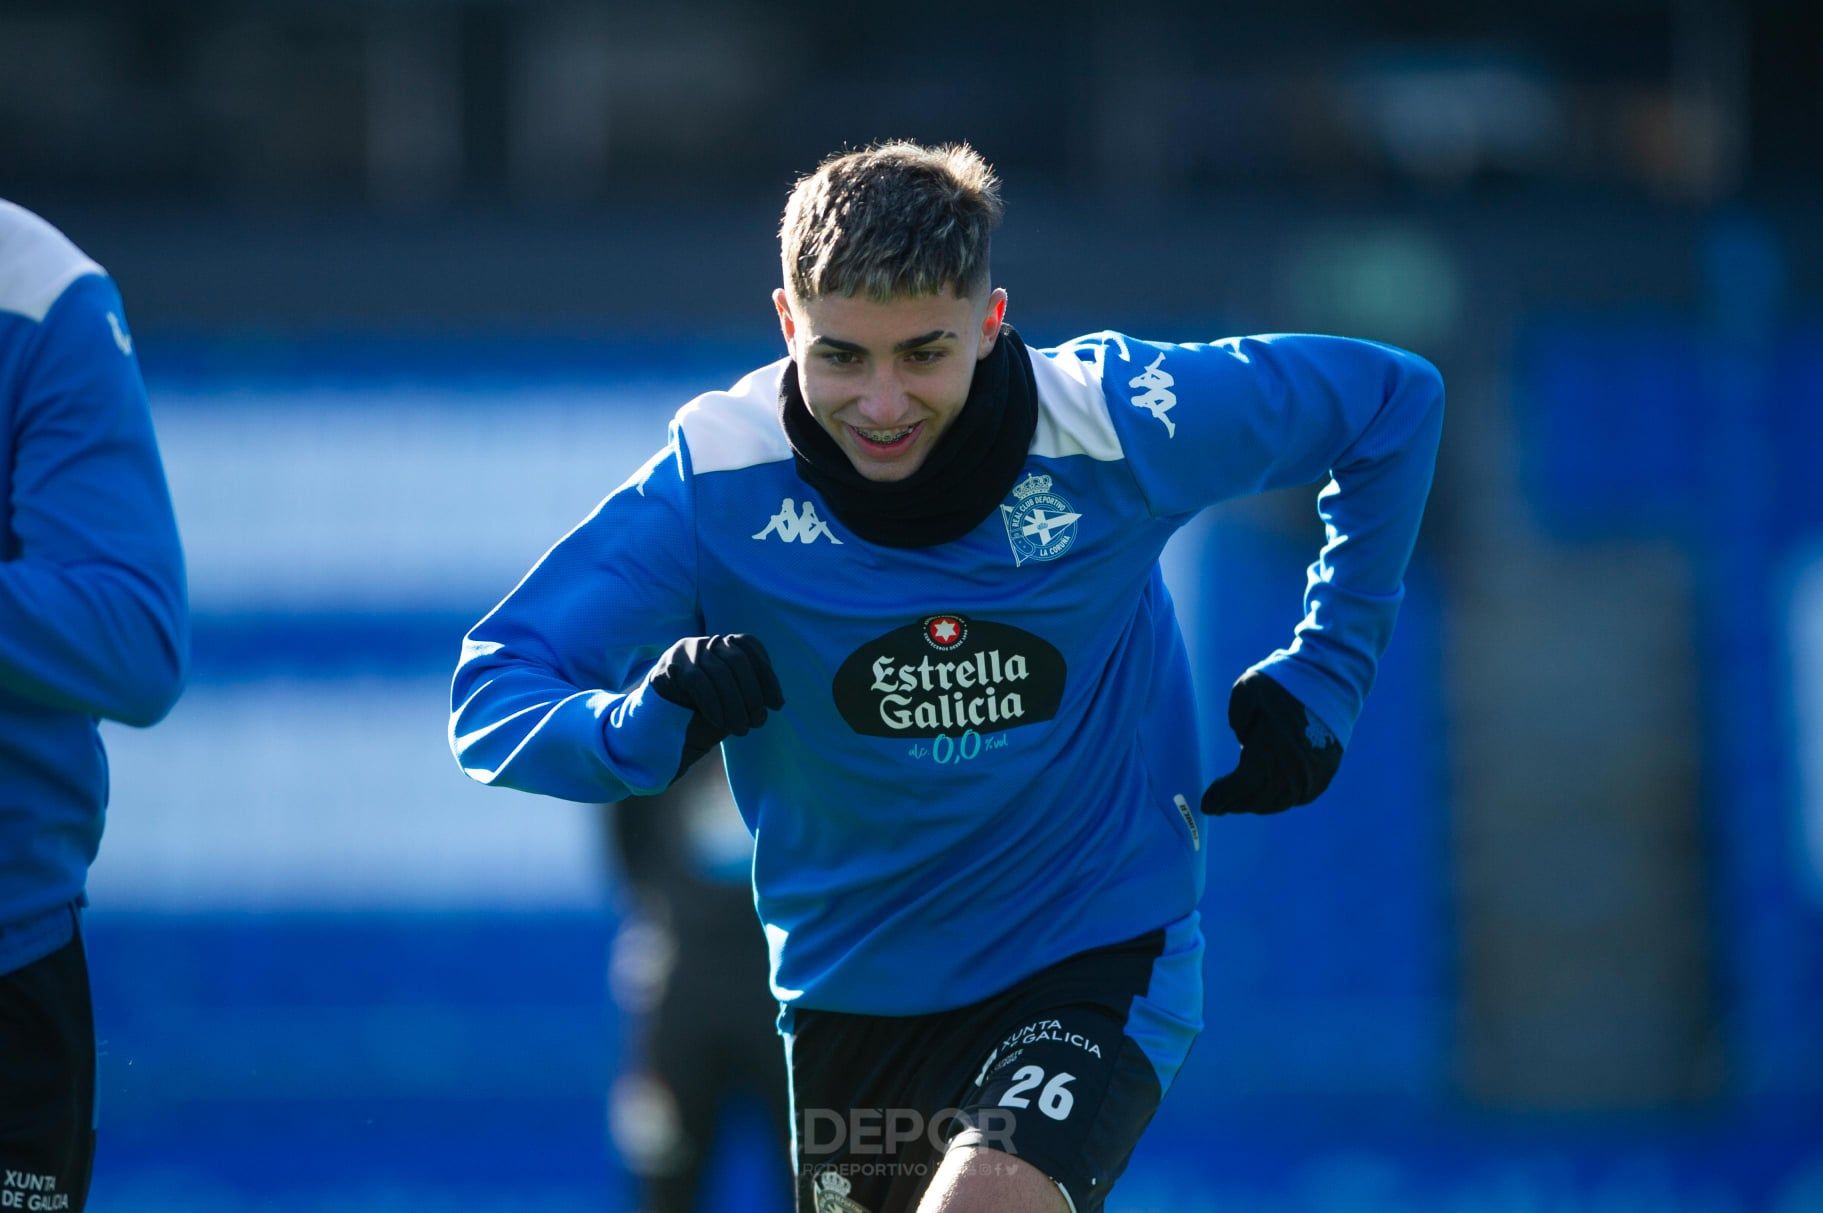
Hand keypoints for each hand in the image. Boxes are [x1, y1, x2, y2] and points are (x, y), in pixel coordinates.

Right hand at [648, 634, 784, 776]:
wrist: (661, 726)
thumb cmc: (703, 714)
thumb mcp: (733, 701)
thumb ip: (750, 692)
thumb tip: (776, 701)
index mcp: (725, 643)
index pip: (751, 647)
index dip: (767, 676)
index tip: (777, 705)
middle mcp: (707, 641)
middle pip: (738, 659)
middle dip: (753, 694)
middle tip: (758, 722)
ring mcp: (687, 650)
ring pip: (719, 672)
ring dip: (734, 704)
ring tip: (741, 729)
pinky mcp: (670, 666)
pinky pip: (698, 682)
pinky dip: (714, 704)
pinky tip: (721, 723)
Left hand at [1200, 670, 1341, 814]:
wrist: (1332, 679)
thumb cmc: (1285, 681)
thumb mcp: (1246, 692)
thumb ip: (1237, 721)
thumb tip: (1244, 743)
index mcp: (1271, 751)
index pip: (1241, 786)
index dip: (1221, 798)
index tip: (1206, 804)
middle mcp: (1294, 769)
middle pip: (1259, 799)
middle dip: (1236, 804)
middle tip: (1219, 806)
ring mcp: (1313, 774)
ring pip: (1279, 801)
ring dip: (1256, 804)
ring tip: (1239, 802)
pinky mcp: (1326, 771)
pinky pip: (1299, 796)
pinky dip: (1280, 800)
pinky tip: (1267, 796)